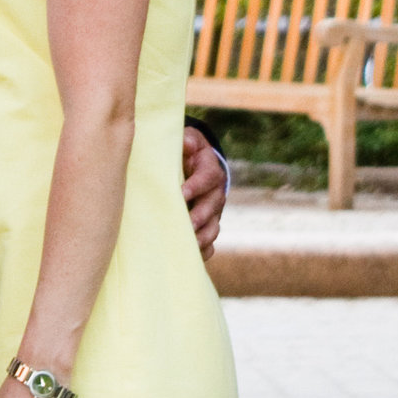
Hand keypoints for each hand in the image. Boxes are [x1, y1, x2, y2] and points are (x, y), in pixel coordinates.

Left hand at [183, 128, 225, 257]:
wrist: (191, 168)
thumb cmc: (184, 154)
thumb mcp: (186, 142)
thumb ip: (186, 141)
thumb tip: (186, 143)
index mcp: (210, 170)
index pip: (208, 177)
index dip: (196, 186)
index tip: (181, 193)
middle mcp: (215, 193)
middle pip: (213, 206)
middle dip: (200, 216)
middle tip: (186, 224)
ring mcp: (213, 213)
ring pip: (213, 227)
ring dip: (202, 236)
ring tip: (187, 243)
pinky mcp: (207, 227)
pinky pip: (210, 243)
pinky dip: (202, 251)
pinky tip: (190, 256)